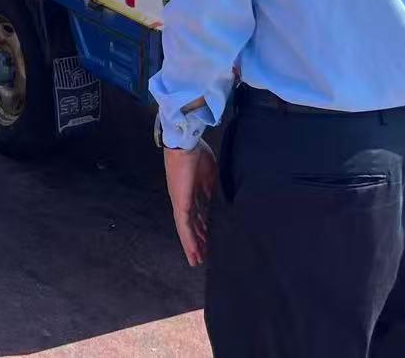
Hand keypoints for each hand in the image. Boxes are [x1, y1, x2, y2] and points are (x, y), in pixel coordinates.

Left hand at [164, 141, 217, 266]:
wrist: (185, 144)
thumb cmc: (198, 153)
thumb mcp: (211, 175)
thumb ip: (214, 189)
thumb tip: (223, 202)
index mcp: (192, 191)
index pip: (200, 214)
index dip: (205, 227)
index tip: (211, 239)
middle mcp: (185, 199)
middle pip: (192, 224)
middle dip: (199, 240)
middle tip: (204, 256)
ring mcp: (181, 202)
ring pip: (187, 230)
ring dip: (193, 245)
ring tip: (198, 260)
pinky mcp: (180, 204)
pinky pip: (184, 227)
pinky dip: (189, 240)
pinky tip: (193, 252)